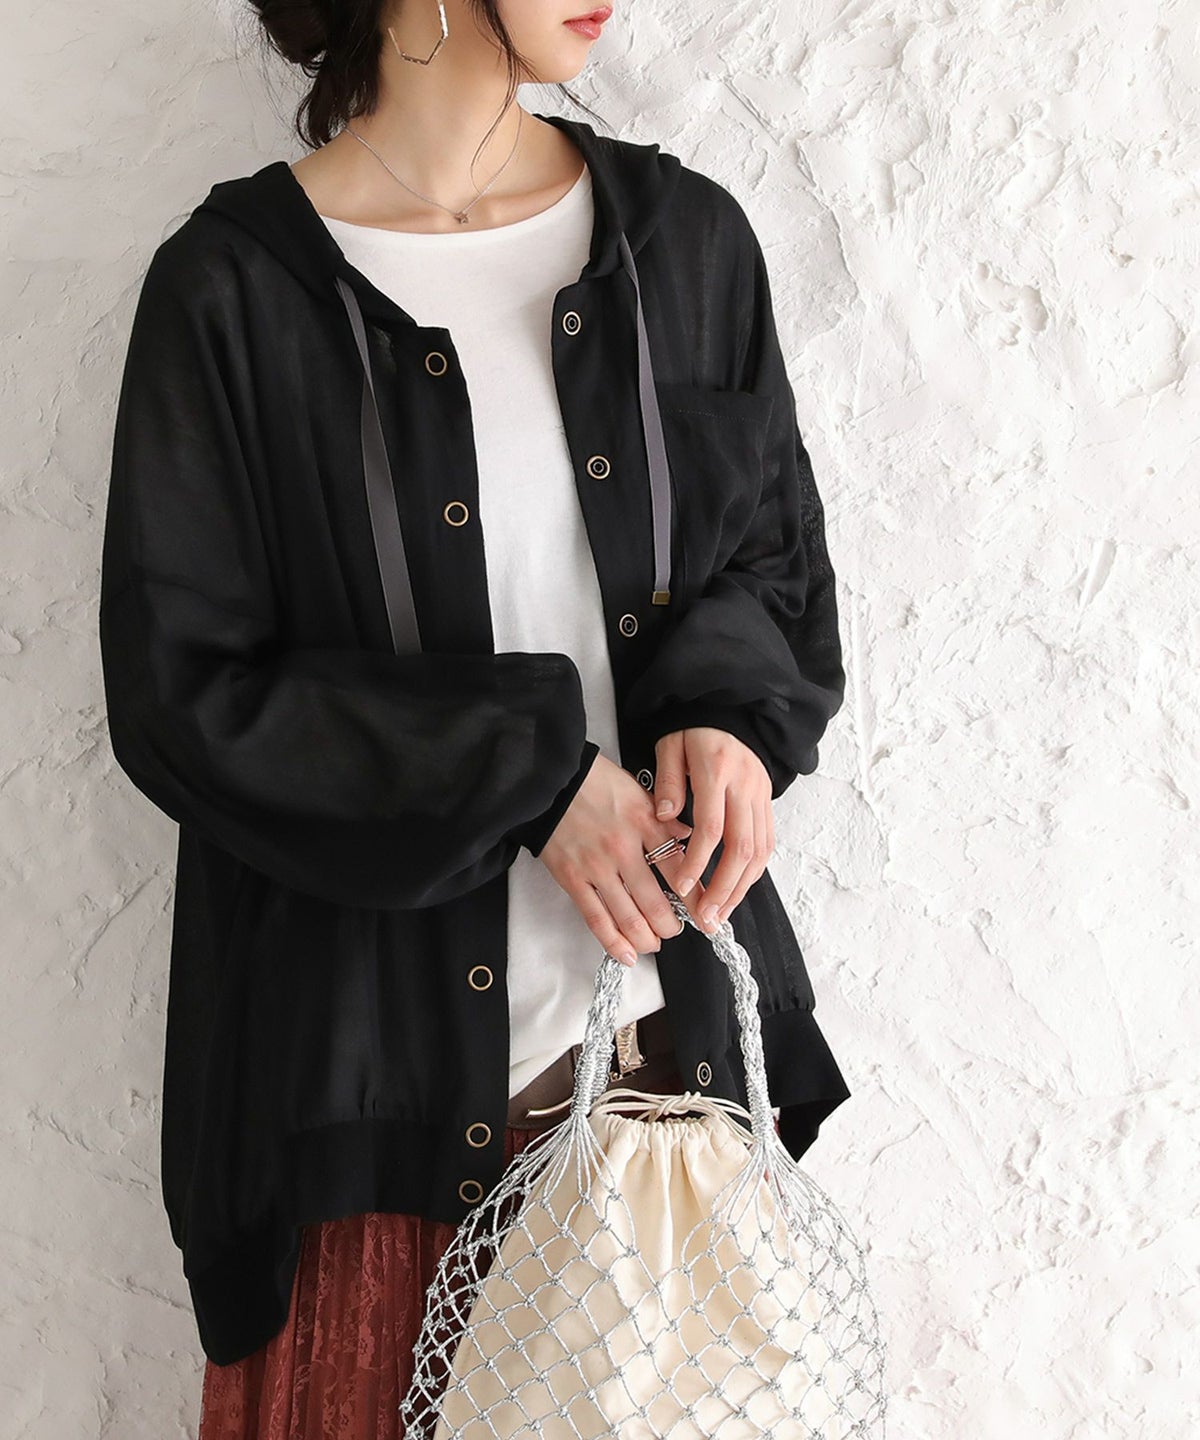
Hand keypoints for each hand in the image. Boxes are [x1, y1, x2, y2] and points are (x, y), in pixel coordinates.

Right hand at [538, 752, 705, 965]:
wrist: (548, 780)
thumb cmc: (594, 782)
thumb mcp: (638, 789)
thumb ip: (664, 817)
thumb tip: (690, 836)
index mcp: (644, 823)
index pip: (680, 868)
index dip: (697, 897)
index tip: (707, 913)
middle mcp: (624, 849)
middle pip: (657, 902)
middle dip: (672, 926)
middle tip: (678, 930)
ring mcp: (597, 867)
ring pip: (629, 917)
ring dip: (648, 938)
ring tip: (655, 943)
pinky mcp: (572, 879)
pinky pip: (596, 919)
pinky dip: (614, 942)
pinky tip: (628, 955)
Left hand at [650, 728, 774, 931]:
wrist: (729, 710)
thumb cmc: (693, 729)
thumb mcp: (671, 745)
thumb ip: (667, 782)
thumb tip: (664, 819)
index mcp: (717, 769)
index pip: (712, 826)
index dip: (698, 861)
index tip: (681, 886)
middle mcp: (746, 785)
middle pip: (742, 846)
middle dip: (724, 887)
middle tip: (706, 916)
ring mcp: (761, 794)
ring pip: (760, 850)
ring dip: (741, 887)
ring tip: (721, 914)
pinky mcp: (768, 801)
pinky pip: (767, 843)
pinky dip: (753, 872)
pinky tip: (736, 891)